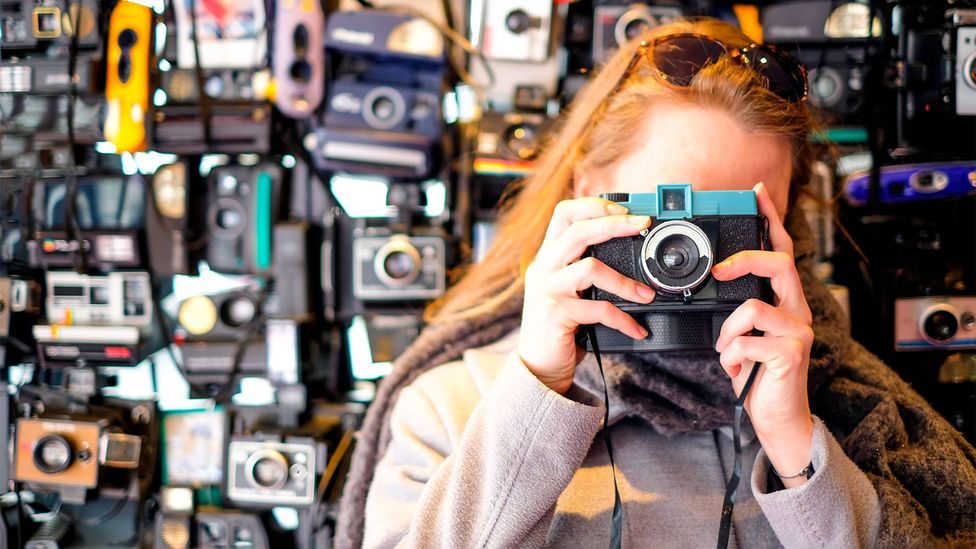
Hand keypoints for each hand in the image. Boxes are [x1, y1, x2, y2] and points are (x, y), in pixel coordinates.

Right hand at [519, 197, 655, 394]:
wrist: (539, 367)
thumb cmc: (559, 326)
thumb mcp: (568, 289)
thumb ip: (584, 267)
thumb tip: (628, 247)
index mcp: (547, 257)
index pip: (563, 213)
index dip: (594, 206)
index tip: (624, 211)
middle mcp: (543, 269)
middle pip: (577, 230)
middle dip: (615, 224)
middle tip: (643, 225)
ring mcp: (547, 291)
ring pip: (590, 268)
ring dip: (625, 282)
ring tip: (647, 294)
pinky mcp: (555, 315)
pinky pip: (598, 309)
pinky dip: (623, 319)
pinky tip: (636, 328)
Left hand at [711, 182, 814, 487]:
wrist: (778, 419)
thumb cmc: (758, 376)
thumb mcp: (744, 336)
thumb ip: (739, 310)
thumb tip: (716, 287)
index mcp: (785, 302)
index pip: (782, 251)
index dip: (771, 221)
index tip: (757, 194)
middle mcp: (797, 312)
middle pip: (779, 264)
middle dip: (745, 261)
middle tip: (719, 271)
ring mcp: (798, 331)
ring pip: (753, 307)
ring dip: (729, 331)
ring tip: (729, 352)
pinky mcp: (791, 354)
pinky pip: (746, 340)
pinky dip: (731, 355)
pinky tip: (736, 369)